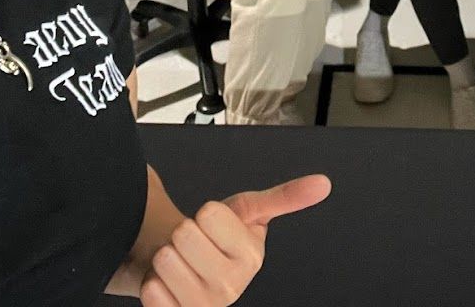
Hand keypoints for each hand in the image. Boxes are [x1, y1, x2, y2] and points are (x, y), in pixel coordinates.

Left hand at [139, 175, 331, 306]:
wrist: (189, 267)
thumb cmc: (218, 238)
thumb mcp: (249, 212)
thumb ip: (284, 197)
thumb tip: (322, 183)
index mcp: (252, 257)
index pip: (208, 213)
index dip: (205, 213)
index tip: (213, 224)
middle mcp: (231, 288)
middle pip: (184, 234)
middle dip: (183, 232)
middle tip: (195, 244)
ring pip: (165, 260)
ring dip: (166, 256)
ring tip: (182, 262)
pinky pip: (152, 291)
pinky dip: (154, 282)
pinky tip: (169, 284)